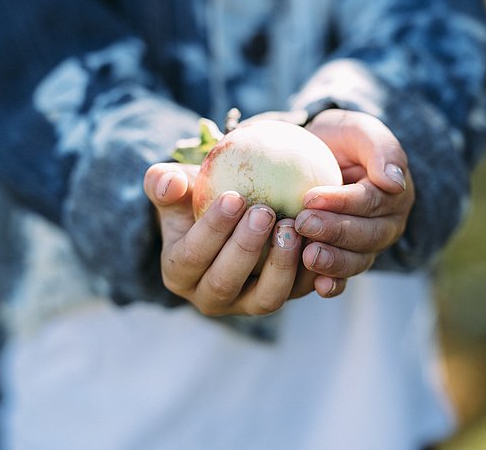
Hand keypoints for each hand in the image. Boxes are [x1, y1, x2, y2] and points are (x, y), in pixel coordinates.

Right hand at [143, 163, 306, 315]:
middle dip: (245, 249)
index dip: (212, 230)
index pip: (192, 256)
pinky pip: (299, 293)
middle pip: (225, 283)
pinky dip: (312, 274)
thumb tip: (170, 184)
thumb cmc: (195, 198)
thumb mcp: (174, 187)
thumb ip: (163, 182)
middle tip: (266, 212)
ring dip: (280, 266)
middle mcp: (210, 297)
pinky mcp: (279, 299)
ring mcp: (246, 304)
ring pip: (265, 298)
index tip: (234, 197)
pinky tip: (322, 242)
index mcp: (178, 272)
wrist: (227, 218)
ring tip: (293, 228)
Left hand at [295, 109, 414, 296]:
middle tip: (303, 224)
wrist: (320, 157)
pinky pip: (345, 278)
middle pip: (367, 235)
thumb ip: (380, 149)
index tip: (309, 198)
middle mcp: (386, 224)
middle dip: (335, 232)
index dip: (342, 201)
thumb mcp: (359, 131)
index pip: (370, 200)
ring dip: (334, 262)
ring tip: (308, 257)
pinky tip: (319, 287)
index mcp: (394, 193)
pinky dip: (334, 285)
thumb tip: (394, 183)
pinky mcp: (346, 261)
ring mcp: (367, 247)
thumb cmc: (340, 140)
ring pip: (358, 260)